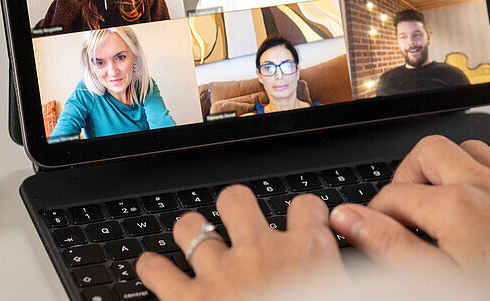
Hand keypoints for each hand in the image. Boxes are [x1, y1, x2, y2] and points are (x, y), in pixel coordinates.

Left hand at [137, 185, 345, 299]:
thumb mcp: (337, 296)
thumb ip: (330, 284)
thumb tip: (331, 281)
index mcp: (308, 255)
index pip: (306, 206)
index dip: (301, 213)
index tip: (299, 222)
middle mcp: (260, 253)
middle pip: (236, 199)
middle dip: (233, 209)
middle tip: (236, 226)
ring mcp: (220, 273)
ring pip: (190, 225)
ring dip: (190, 234)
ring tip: (193, 245)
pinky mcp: (186, 299)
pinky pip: (155, 268)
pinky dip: (152, 268)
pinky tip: (155, 271)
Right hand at [329, 136, 489, 270]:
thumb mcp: (437, 281)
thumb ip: (389, 246)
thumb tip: (348, 218)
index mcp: (455, 206)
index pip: (393, 195)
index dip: (374, 214)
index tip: (372, 232)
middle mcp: (486, 187)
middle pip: (429, 152)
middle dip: (408, 176)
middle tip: (403, 209)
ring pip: (471, 150)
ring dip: (449, 169)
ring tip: (438, 201)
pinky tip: (487, 203)